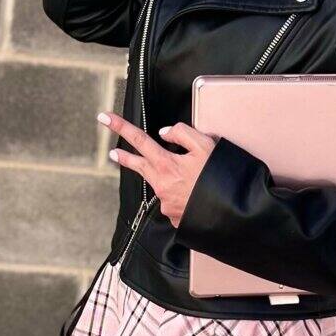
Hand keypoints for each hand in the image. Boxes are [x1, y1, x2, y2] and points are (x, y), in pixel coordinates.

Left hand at [98, 111, 217, 228]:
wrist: (230, 213)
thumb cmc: (220, 179)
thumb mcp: (206, 146)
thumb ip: (182, 133)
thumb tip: (165, 132)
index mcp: (166, 165)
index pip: (138, 139)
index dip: (120, 126)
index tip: (104, 118)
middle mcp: (161, 185)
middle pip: (139, 166)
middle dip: (125, 158)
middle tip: (113, 153)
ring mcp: (166, 204)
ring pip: (161, 184)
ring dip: (168, 178)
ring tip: (190, 178)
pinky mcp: (174, 217)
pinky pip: (174, 201)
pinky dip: (182, 195)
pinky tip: (196, 195)